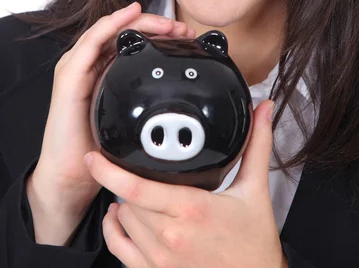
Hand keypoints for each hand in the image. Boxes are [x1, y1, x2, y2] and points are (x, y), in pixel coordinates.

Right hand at [28, 2, 195, 219]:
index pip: (132, 40)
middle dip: (155, 24)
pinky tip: (129, 17)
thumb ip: (147, 101)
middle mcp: (90, 64)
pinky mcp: (69, 75)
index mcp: (104, 70)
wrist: (71, 175)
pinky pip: (92, 42)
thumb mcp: (131, 118)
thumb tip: (181, 97)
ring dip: (139, 21)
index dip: (159, 33)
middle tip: (182, 29)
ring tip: (166, 24)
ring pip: (110, 29)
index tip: (185, 37)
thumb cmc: (99, 147)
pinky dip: (111, 24)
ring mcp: (77, 67)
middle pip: (124, 31)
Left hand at [85, 99, 287, 267]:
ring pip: (124, 222)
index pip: (136, 188)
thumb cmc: (255, 243)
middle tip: (137, 167)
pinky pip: (120, 251)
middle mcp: (170, 237)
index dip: (108, 171)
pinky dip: (114, 231)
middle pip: (127, 201)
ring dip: (125, 203)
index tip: (94, 156)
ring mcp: (160, 260)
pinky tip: (119, 218)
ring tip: (138, 191)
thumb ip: (256, 146)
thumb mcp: (256, 191)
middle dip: (127, 181)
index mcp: (191, 210)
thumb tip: (262, 109)